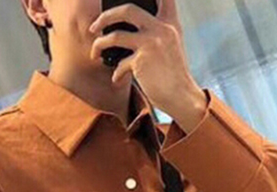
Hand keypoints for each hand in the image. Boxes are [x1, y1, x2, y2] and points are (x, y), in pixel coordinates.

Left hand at [88, 0, 206, 129]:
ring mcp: (150, 44)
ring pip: (115, 36)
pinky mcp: (141, 61)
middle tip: (94, 27)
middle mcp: (160, 29)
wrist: (181, 97)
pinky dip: (116, 73)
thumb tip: (128, 25)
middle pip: (127, 10)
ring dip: (100, 44)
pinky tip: (117, 79)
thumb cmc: (174, 73)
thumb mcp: (172, 43)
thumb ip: (158, 29)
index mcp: (169, 22)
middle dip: (105, 17)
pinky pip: (120, 64)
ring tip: (96, 52)